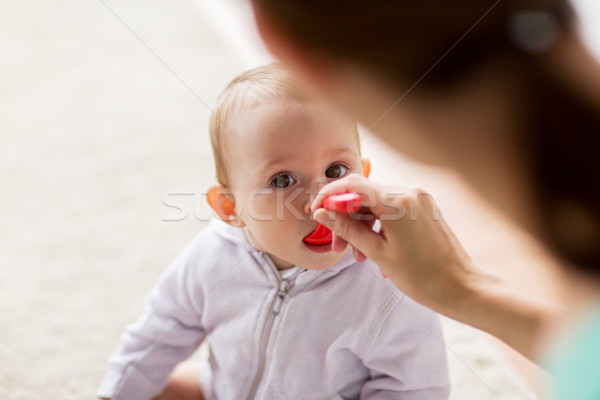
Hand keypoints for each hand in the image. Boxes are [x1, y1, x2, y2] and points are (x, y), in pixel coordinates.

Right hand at [311, 174, 479, 315]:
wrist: (461, 289)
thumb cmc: (424, 277)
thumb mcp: (378, 253)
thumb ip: (348, 229)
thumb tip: (322, 214)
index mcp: (398, 202)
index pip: (353, 186)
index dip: (329, 196)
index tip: (316, 211)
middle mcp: (410, 194)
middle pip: (364, 195)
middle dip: (344, 217)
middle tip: (336, 243)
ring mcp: (419, 200)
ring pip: (377, 204)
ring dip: (360, 225)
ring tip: (355, 254)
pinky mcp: (424, 209)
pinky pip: (392, 211)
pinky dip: (377, 226)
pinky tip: (373, 250)